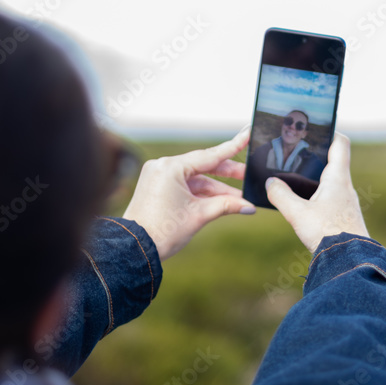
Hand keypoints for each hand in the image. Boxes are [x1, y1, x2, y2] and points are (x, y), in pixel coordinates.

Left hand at [123, 127, 254, 260]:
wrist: (136, 249)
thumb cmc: (164, 231)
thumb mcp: (199, 215)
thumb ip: (226, 205)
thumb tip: (249, 206)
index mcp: (170, 167)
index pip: (209, 155)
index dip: (232, 147)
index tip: (247, 134)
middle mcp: (162, 166)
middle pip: (203, 166)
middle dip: (227, 174)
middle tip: (249, 175)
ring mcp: (159, 175)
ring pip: (195, 178)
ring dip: (216, 188)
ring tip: (240, 199)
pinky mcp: (157, 186)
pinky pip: (185, 185)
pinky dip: (201, 193)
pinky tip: (221, 200)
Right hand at [265, 133, 368, 253]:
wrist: (350, 261)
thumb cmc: (328, 234)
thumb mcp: (297, 214)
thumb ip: (281, 195)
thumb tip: (270, 183)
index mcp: (337, 178)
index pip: (340, 143)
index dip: (329, 132)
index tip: (315, 129)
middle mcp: (345, 187)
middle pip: (333, 161)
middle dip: (315, 156)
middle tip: (295, 153)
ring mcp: (346, 202)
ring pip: (331, 181)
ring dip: (315, 178)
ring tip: (293, 179)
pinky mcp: (344, 217)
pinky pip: (330, 198)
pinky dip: (317, 195)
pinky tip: (303, 205)